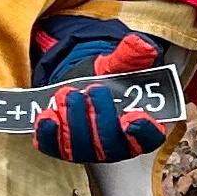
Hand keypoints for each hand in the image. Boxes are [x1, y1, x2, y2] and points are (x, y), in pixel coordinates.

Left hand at [33, 36, 169, 164]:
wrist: (81, 84)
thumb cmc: (109, 80)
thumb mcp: (120, 65)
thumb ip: (131, 56)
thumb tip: (141, 43)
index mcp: (139, 129)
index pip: (148, 140)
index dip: (143, 132)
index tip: (132, 118)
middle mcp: (115, 147)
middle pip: (110, 146)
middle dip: (101, 118)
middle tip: (93, 90)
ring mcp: (87, 151)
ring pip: (80, 148)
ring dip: (73, 121)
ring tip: (68, 93)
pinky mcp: (61, 148)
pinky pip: (53, 148)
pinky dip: (48, 133)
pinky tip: (48, 114)